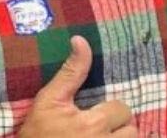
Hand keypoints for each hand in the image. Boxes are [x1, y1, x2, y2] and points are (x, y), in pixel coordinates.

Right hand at [18, 36, 136, 136]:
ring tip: (103, 137)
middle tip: (100, 129)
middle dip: (118, 128)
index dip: (109, 110)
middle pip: (131, 130)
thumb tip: (80, 40)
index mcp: (93, 124)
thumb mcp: (48, 101)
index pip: (122, 110)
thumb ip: (70, 72)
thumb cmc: (36, 134)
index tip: (95, 115)